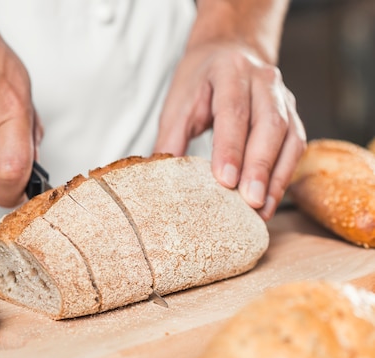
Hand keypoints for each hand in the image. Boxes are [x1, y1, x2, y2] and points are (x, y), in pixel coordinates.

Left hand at [154, 41, 305, 220]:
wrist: (229, 51)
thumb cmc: (199, 82)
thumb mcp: (178, 104)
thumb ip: (170, 140)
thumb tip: (158, 179)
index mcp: (229, 70)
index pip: (233, 111)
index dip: (230, 148)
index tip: (225, 180)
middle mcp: (263, 80)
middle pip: (268, 125)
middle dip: (259, 167)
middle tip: (250, 202)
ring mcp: (283, 97)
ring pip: (289, 138)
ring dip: (276, 177)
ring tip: (262, 210)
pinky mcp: (292, 116)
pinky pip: (295, 147)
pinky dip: (283, 176)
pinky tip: (270, 201)